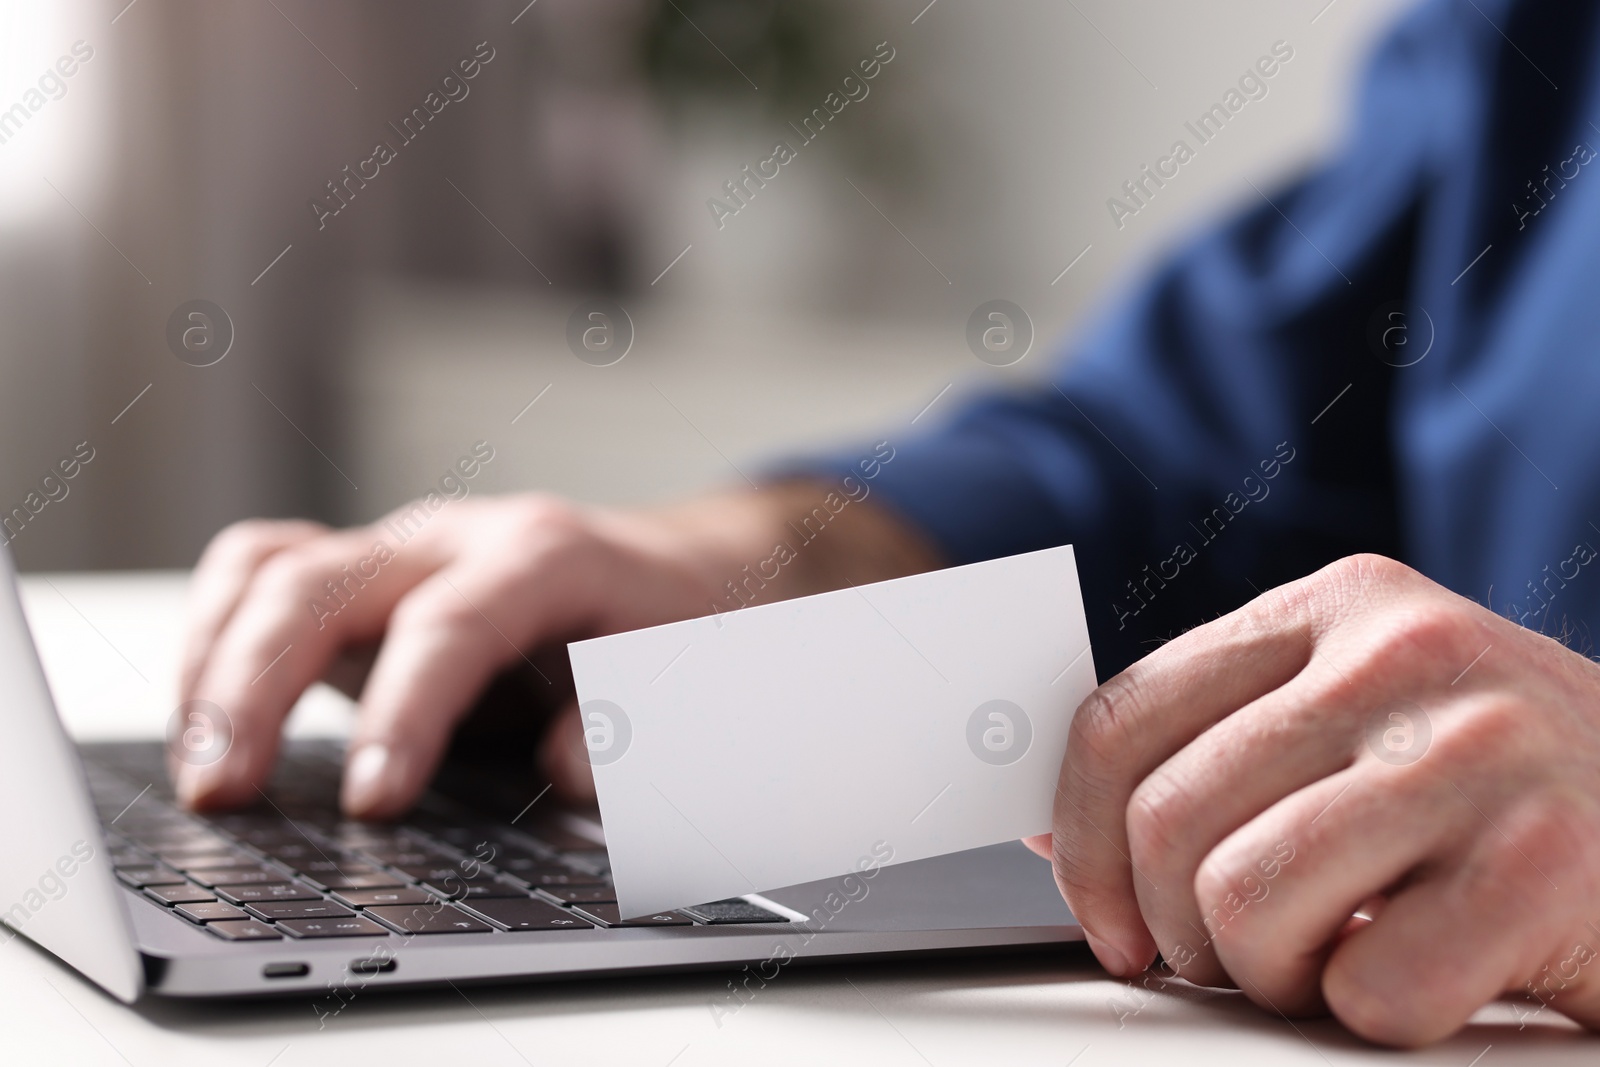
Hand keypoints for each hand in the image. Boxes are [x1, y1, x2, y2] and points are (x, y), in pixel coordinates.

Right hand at [176, 485, 938, 818]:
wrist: (680, 570)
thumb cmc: (680, 623)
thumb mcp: (687, 672)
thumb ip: (636, 718)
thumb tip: (570, 771)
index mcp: (544, 555)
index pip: (450, 624)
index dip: (404, 711)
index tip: (370, 802)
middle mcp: (457, 538)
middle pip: (323, 582)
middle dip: (255, 685)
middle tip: (222, 791)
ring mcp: (402, 549)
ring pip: (270, 567)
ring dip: (212, 661)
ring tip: (198, 765)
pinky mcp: (367, 575)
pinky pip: (262, 572)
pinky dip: (215, 634)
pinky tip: (206, 712)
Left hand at [1031, 554, 1599, 1045]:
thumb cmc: (1508, 789)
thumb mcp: (1368, 719)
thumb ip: (1228, 750)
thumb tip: (1059, 839)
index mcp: (1339, 606)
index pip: (1124, 719)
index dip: (1084, 843)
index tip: (1107, 921)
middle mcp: (1406, 656)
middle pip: (1171, 821)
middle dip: (1181, 928)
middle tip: (1240, 959)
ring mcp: (1481, 751)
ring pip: (1246, 902)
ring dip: (1272, 976)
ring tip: (1336, 966)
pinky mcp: (1548, 866)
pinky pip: (1368, 989)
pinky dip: (1380, 1015)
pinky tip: (1434, 980)